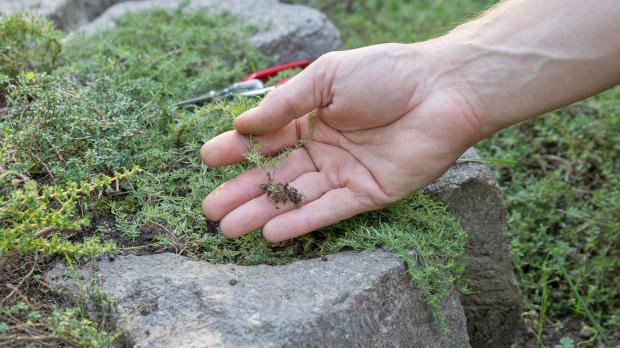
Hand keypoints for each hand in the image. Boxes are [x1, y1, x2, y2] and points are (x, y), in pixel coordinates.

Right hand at [200, 42, 482, 241]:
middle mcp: (324, 148)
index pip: (267, 138)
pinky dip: (301, 222)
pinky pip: (329, 211)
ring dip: (263, 212)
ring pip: (297, 196)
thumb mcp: (327, 77)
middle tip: (210, 210)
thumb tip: (241, 124)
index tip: (208, 160)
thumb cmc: (386, 73)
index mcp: (312, 116)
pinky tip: (272, 233)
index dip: (237, 149)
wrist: (443, 89)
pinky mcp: (368, 194)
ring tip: (229, 229)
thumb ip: (285, 103)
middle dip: (242, 191)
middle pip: (276, 173)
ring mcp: (345, 172)